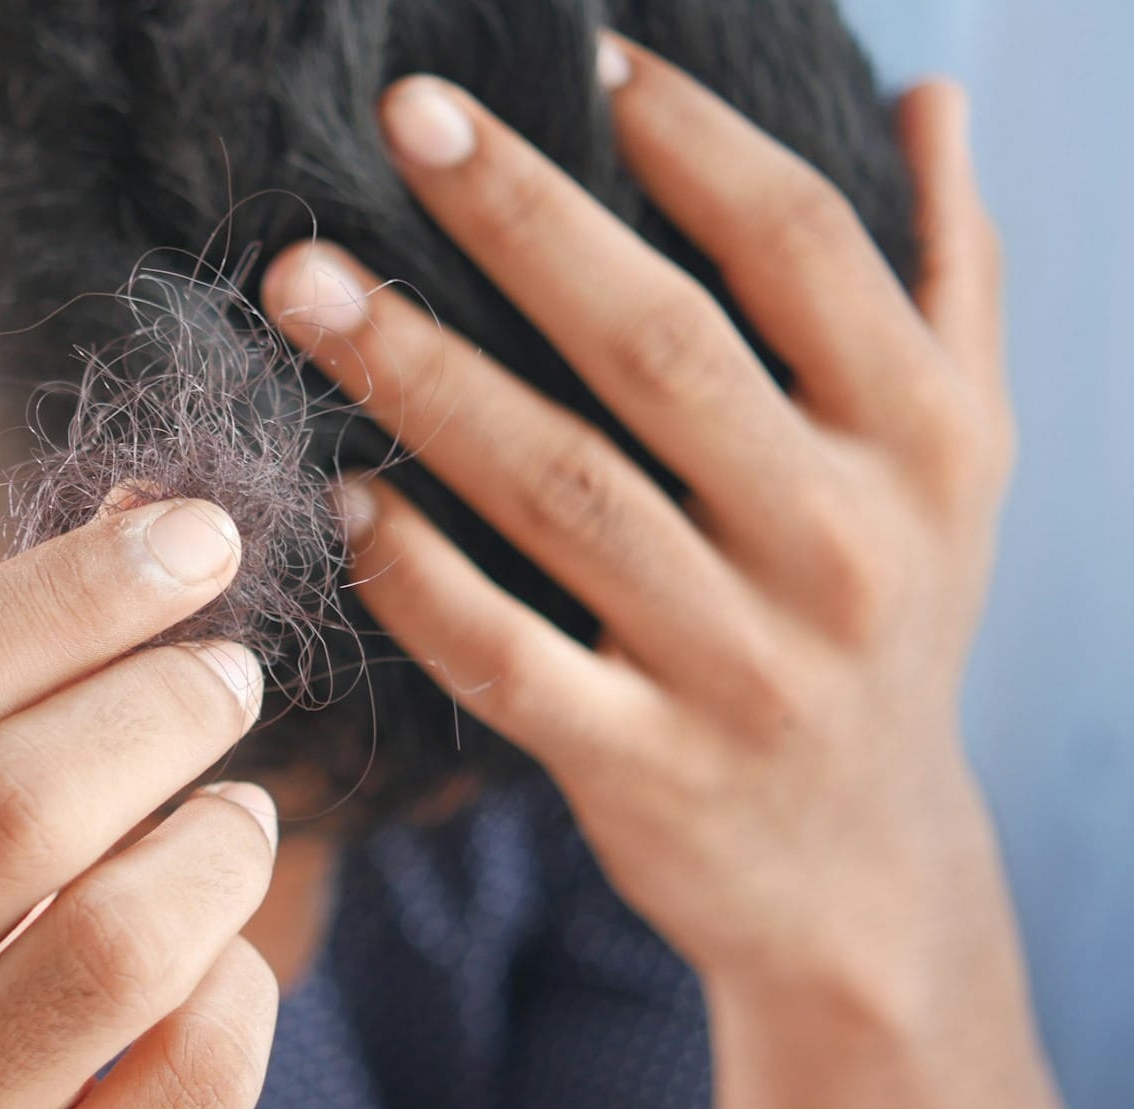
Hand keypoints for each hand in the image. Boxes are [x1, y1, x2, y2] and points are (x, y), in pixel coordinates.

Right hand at [0, 498, 280, 1108]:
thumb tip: (157, 517)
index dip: (74, 589)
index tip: (198, 536)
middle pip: (17, 798)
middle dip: (164, 702)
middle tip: (228, 674)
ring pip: (126, 941)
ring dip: (222, 843)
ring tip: (236, 817)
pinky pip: (201, 1068)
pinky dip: (244, 983)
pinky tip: (217, 961)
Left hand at [263, 37, 1089, 1108]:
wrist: (863, 872)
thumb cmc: (887, 621)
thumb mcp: (958, 459)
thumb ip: (948, 278)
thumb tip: (932, 98)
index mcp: (920, 439)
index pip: (803, 249)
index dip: (692, 138)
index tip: (581, 53)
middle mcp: (840, 542)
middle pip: (663, 348)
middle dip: (522, 220)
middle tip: (402, 117)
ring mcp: (741, 665)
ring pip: (562, 491)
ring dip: (423, 376)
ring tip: (305, 285)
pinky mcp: (646, 767)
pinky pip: (511, 659)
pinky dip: (419, 577)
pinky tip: (343, 497)